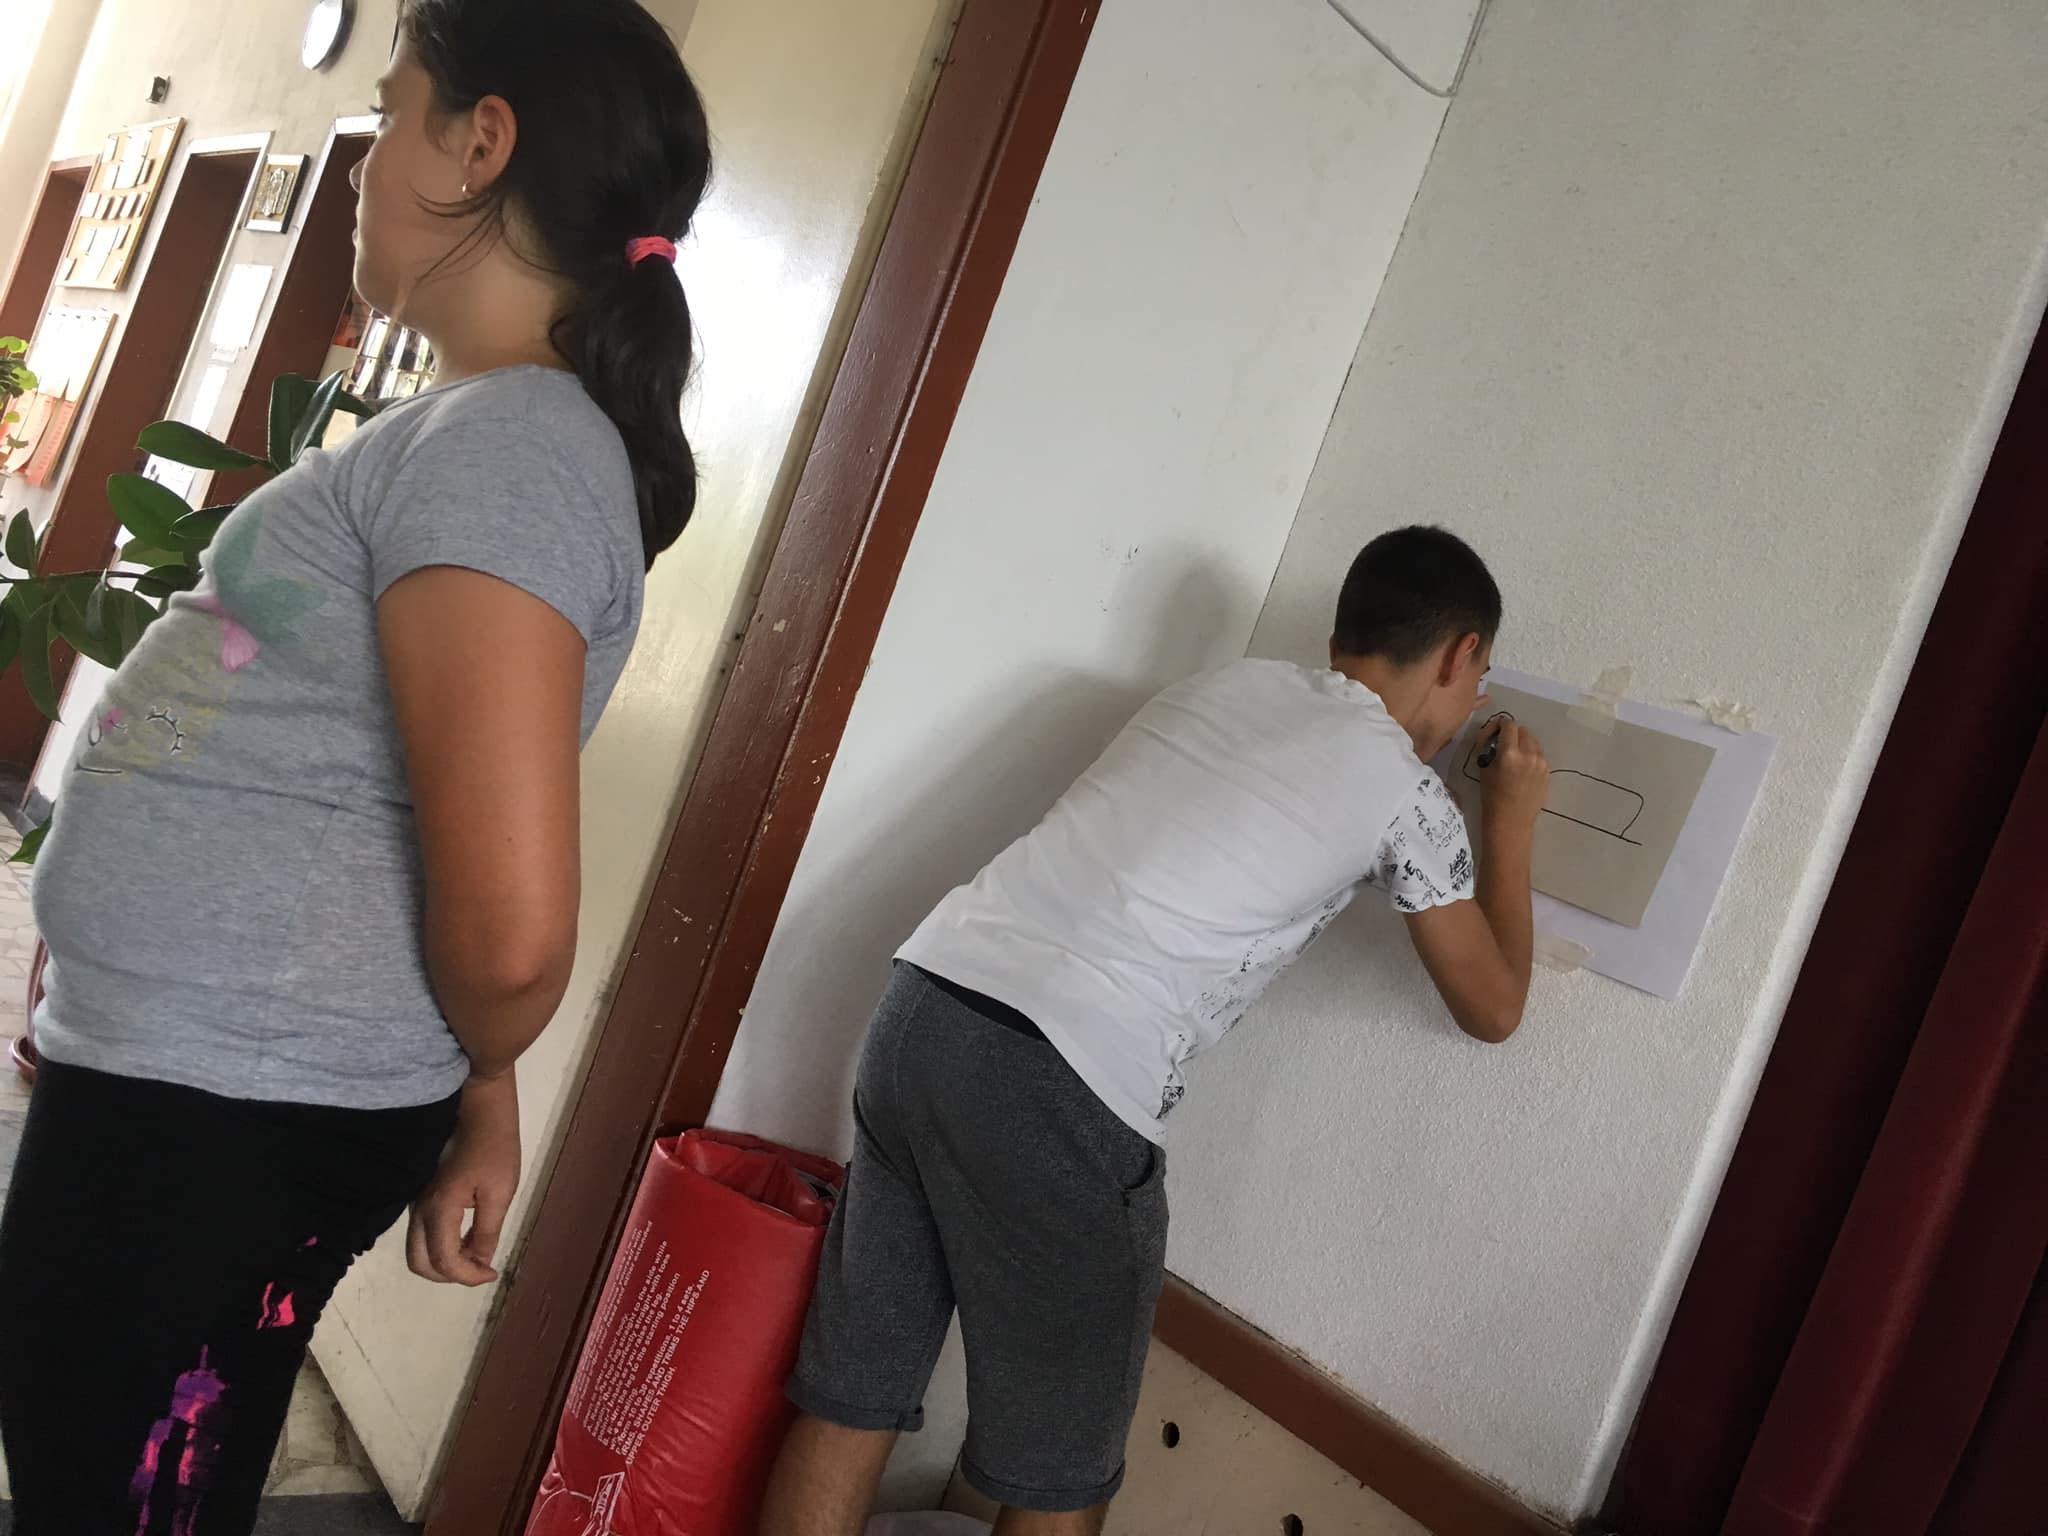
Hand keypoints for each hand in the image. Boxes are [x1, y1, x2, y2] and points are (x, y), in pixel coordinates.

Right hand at [408, 1071, 521, 1285]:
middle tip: (480, 1268)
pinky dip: (439, 1244)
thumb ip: (486, 1232)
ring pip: (417, 1248)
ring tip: (476, 1252)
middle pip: (420, 1262)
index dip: (468, 1277)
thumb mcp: (500, 1191)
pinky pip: (420, 1231)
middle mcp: (418, 1209)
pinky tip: (466, 1234)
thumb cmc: (495, 1144)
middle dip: (449, 1275)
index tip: (492, 1273)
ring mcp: (415, 1200)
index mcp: (439, 1209)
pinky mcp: (419, 1191)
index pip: (444, 1262)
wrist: (478, 1104)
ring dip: (443, 1260)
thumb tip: (480, 1263)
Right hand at [1477, 718, 1548, 835]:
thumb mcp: (1484, 769)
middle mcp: (1528, 754)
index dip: (1499, 725)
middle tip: (1502, 745)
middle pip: (1522, 730)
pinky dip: (1530, 755)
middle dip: (1511, 734)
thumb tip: (1493, 737)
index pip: (1508, 725)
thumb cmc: (1492, 797)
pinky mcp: (1547, 771)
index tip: (1493, 733)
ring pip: (1533, 741)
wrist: (1511, 821)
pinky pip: (1539, 754)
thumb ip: (1490, 749)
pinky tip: (1522, 768)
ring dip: (1523, 743)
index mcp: (1509, 753)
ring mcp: (1541, 762)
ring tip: (1514, 757)